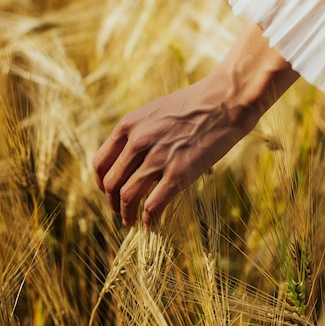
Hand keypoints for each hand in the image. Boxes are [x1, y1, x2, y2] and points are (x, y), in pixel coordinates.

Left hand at [93, 23, 297, 226]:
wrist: (225, 102)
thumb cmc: (194, 105)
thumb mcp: (154, 112)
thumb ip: (137, 132)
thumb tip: (128, 157)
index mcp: (128, 125)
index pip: (100, 163)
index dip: (101, 184)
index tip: (109, 192)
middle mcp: (138, 142)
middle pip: (111, 183)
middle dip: (112, 202)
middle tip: (120, 211)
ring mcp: (157, 158)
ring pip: (127, 196)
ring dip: (126, 214)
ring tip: (131, 221)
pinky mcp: (179, 173)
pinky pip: (153, 205)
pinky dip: (148, 219)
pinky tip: (150, 223)